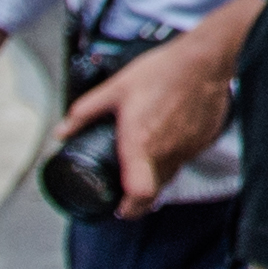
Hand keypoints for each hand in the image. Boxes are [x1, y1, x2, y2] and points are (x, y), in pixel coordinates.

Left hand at [60, 33, 238, 219]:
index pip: (139, 194)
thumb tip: (62, 131)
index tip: (121, 209)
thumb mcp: (115, 88)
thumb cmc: (162, 72)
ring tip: (151, 149)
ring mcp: (189, 147)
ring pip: (172, 171)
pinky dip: (177, 150)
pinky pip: (188, 154)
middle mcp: (167, 151)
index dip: (130, 208)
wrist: (205, 59)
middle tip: (130, 187)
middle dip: (141, 193)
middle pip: (156, 189)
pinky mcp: (205, 139)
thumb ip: (85, 112)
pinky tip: (173, 129)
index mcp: (140, 144)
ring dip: (159, 169)